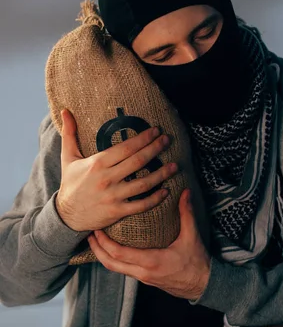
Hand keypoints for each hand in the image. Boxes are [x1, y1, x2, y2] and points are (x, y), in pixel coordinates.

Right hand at [56, 109, 177, 231]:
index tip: (155, 130)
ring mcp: (113, 196)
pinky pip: (141, 205)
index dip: (142, 138)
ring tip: (175, 165)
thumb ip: (69, 134)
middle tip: (167, 140)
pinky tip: (166, 191)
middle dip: (155, 149)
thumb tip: (64, 111)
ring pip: (143, 184)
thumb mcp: (68, 158)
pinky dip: (155, 199)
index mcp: (97, 163)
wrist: (66, 215)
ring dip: (161, 174)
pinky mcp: (118, 211)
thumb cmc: (70, 184)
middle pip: (137, 161)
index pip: (125, 148)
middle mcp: (107, 178)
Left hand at [88, 189, 210, 299]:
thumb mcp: (192, 237)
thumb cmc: (197, 263)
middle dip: (97, 250)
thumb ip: (186, 213)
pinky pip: (124, 270)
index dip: (104, 243)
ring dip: (104, 256)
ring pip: (115, 269)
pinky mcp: (145, 279)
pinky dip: (114, 261)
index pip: (120, 254)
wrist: (203, 285)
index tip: (96, 230)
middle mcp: (143, 272)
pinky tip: (113, 250)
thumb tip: (184, 192)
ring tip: (97, 242)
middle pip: (111, 264)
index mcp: (152, 261)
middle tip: (89, 235)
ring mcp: (143, 278)